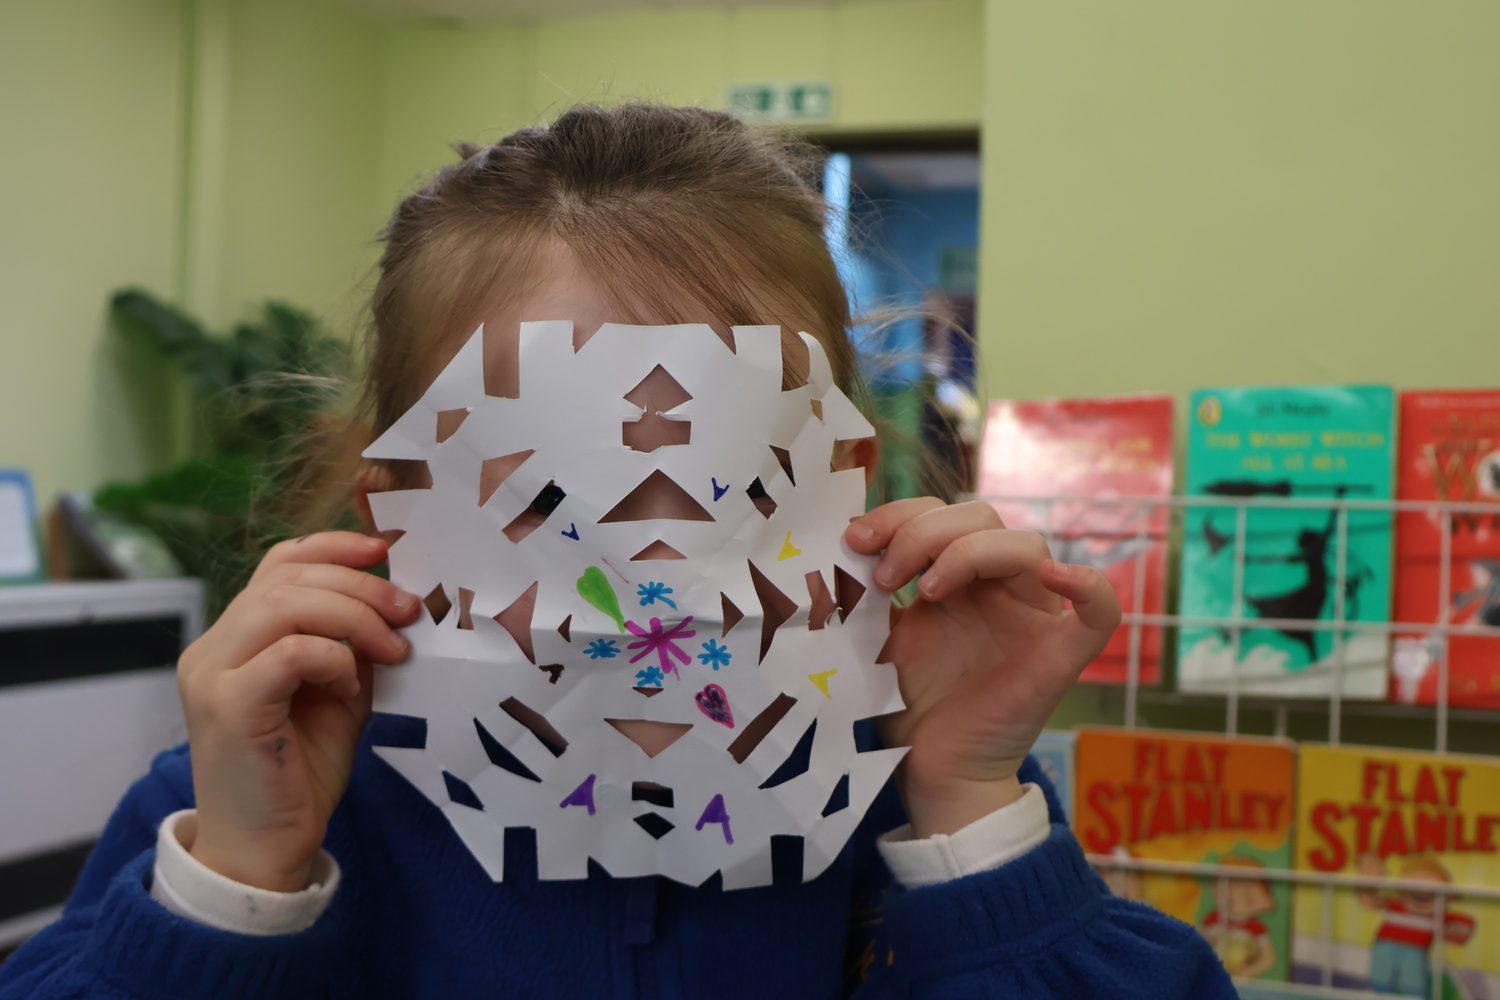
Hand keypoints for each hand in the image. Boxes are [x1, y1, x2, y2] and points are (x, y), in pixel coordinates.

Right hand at [177, 532, 420, 890]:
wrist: (266, 848)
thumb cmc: (300, 772)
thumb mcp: (338, 693)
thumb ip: (352, 645)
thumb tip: (395, 602)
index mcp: (235, 638)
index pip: (278, 564)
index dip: (331, 547)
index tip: (384, 549)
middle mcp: (212, 648)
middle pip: (285, 577)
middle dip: (358, 585)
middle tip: (408, 610)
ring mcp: (212, 674)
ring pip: (283, 604)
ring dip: (352, 617)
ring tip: (393, 647)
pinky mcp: (226, 705)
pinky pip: (289, 652)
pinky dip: (332, 657)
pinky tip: (352, 686)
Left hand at [846, 499, 1119, 837]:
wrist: (930, 771)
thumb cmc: (910, 704)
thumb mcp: (881, 632)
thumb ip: (873, 589)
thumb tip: (842, 543)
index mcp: (959, 577)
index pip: (941, 513)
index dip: (899, 515)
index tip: (853, 540)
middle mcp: (1001, 588)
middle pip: (981, 518)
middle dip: (923, 532)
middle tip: (883, 577)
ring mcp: (1034, 619)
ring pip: (1026, 545)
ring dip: (968, 552)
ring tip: (923, 590)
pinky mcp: (1060, 657)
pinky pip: (1100, 613)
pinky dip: (1088, 586)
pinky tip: (1055, 576)